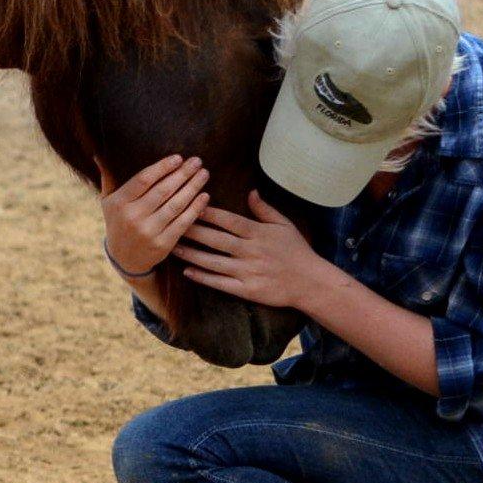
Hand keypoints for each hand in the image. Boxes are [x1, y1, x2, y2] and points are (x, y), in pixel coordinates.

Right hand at [97, 154, 209, 278]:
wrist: (124, 259)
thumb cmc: (119, 221)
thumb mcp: (108, 202)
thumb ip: (108, 178)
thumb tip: (99, 155)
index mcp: (119, 203)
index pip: (143, 179)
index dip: (163, 167)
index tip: (178, 158)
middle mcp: (132, 217)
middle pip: (163, 190)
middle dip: (183, 174)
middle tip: (197, 161)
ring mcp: (148, 232)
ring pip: (175, 205)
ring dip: (193, 187)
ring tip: (204, 174)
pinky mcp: (162, 244)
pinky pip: (183, 222)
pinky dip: (196, 208)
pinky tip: (204, 196)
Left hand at [174, 190, 318, 308]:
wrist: (310, 282)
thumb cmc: (297, 251)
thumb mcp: (284, 225)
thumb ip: (265, 209)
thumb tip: (250, 191)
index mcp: (258, 233)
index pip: (228, 220)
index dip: (208, 213)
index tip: (190, 205)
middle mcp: (250, 251)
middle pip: (216, 240)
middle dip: (193, 231)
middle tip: (173, 224)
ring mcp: (247, 272)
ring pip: (213, 262)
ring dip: (192, 254)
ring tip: (173, 247)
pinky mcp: (246, 290)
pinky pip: (220, 283)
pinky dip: (203, 277)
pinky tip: (187, 272)